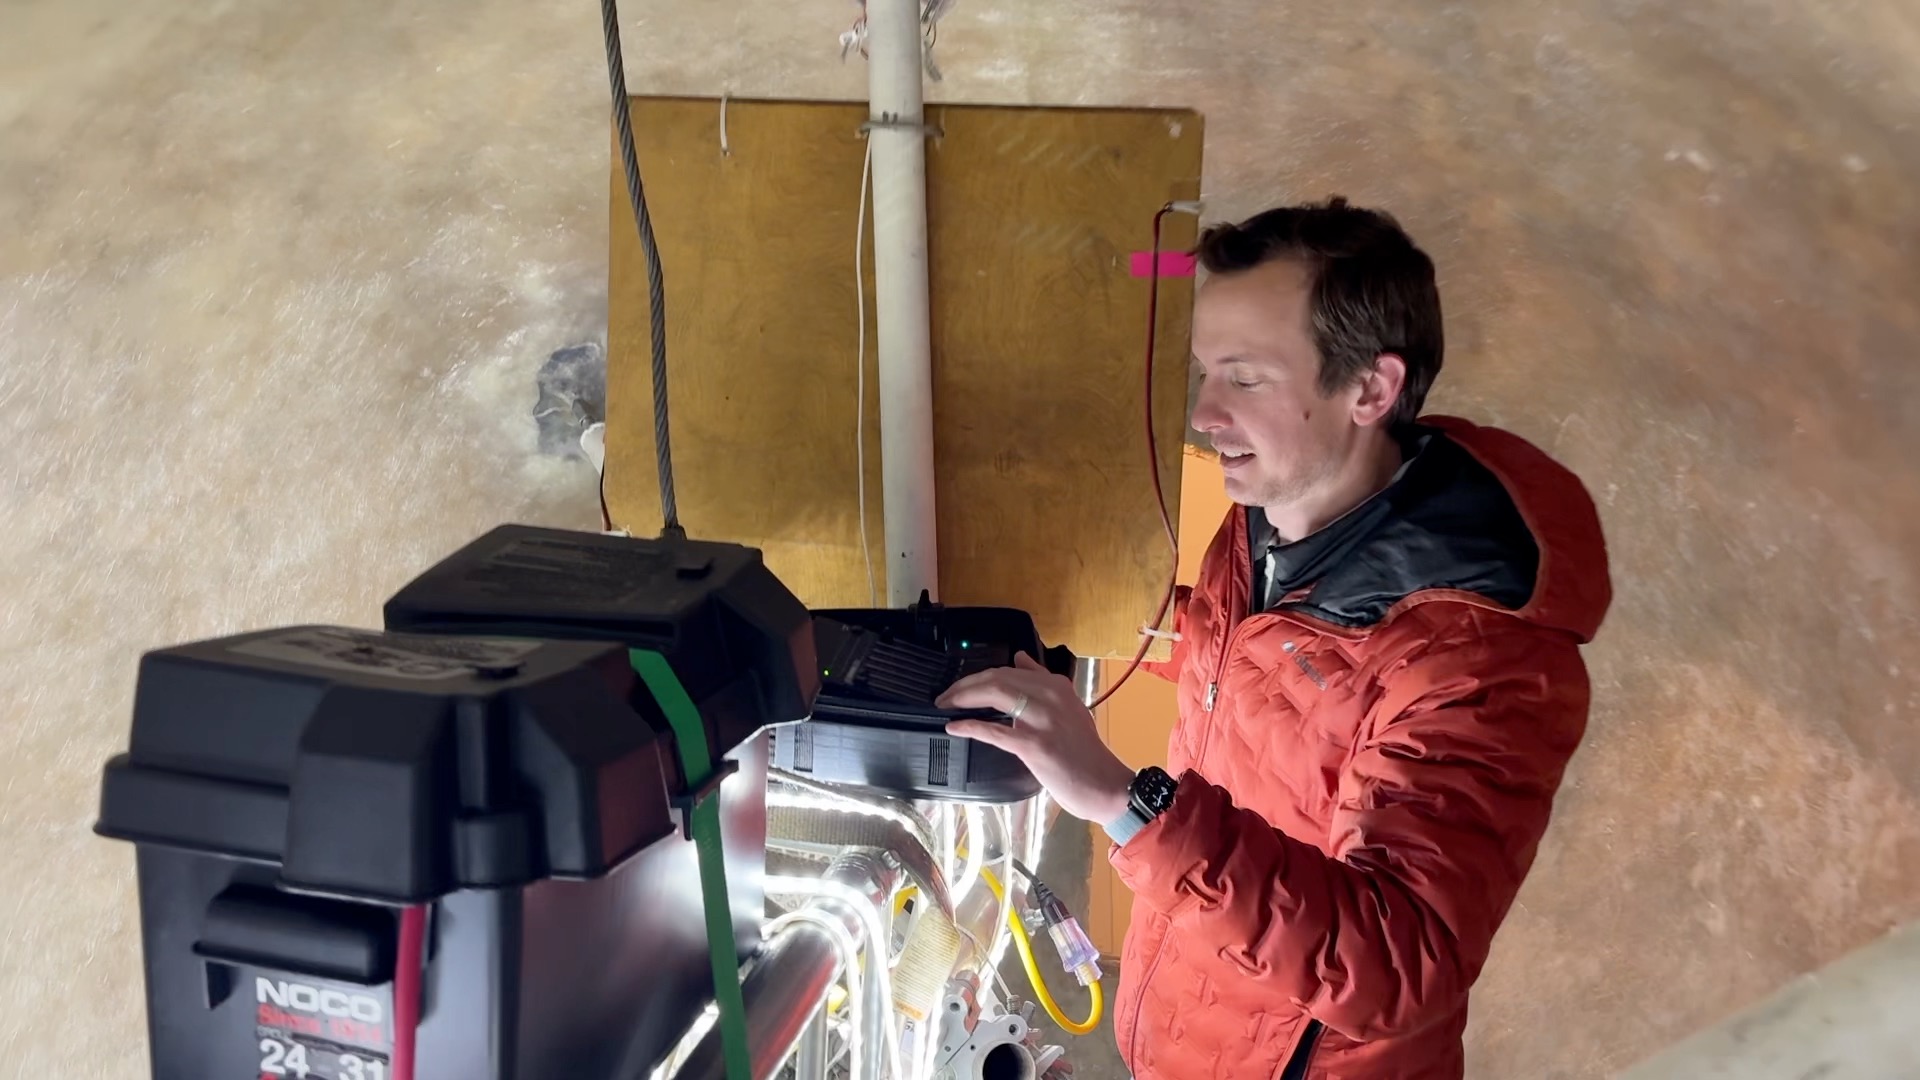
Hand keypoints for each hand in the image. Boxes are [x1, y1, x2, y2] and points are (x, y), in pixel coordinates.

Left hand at [938, 652, 1134, 823]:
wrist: (1105, 784)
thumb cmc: (1084, 751)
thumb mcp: (1069, 706)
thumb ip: (1043, 682)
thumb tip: (1020, 658)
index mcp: (1057, 686)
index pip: (1009, 670)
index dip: (979, 676)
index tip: (961, 685)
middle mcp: (1050, 695)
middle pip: (997, 677)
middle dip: (965, 684)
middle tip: (945, 696)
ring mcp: (1043, 719)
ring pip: (995, 693)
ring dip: (963, 697)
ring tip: (945, 704)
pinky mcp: (1034, 745)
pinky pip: (995, 730)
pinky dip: (970, 726)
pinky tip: (954, 727)